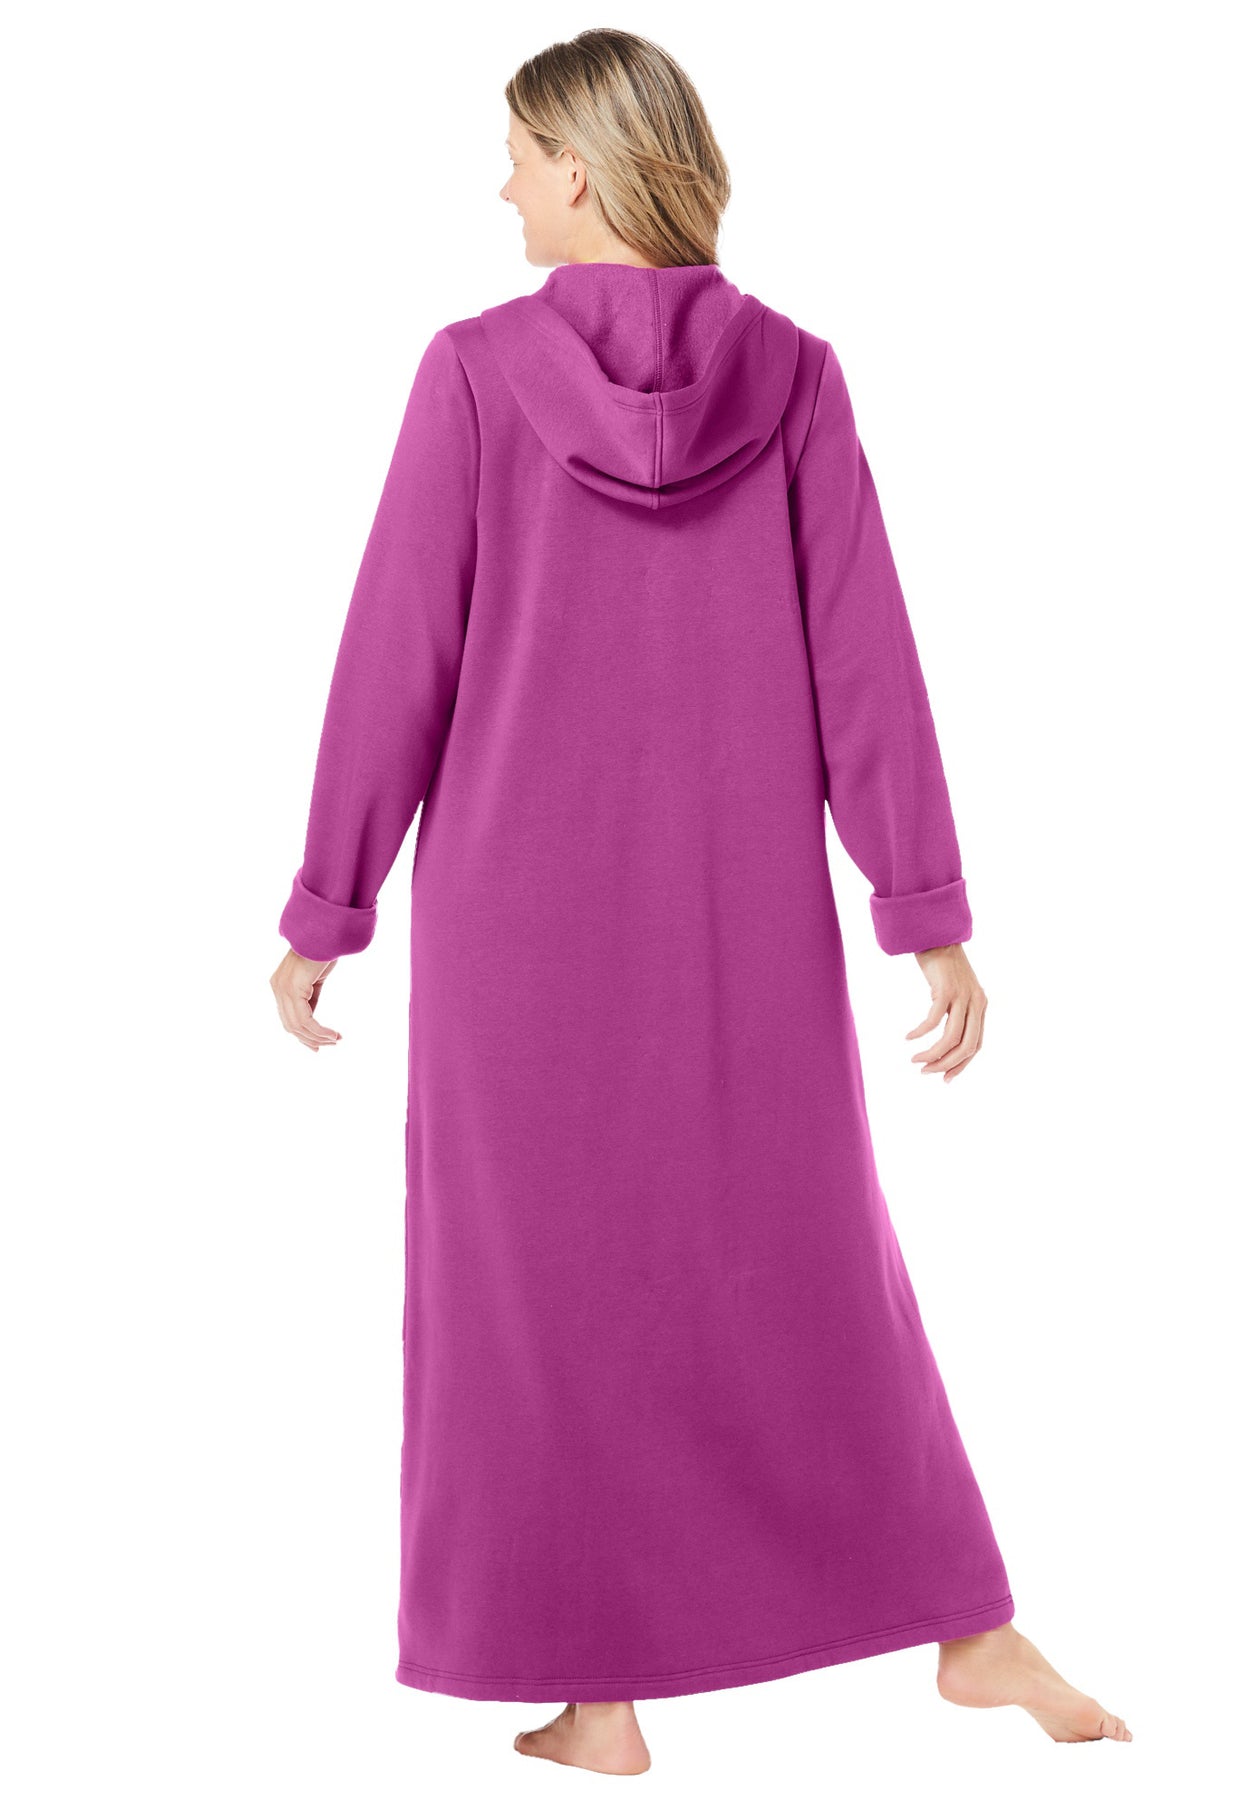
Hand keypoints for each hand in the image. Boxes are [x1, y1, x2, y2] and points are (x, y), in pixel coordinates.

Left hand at [271, 949, 342, 1051]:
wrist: (326, 932)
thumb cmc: (323, 951)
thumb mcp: (314, 980)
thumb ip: (309, 998)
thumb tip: (311, 1019)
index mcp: (280, 985)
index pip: (287, 1018)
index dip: (303, 1035)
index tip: (319, 1046)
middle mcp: (277, 988)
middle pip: (291, 1025)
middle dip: (311, 1039)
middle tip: (331, 1044)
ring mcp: (282, 988)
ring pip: (297, 1025)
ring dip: (318, 1037)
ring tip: (336, 1039)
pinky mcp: (292, 989)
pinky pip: (305, 1019)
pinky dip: (319, 1030)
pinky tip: (333, 1034)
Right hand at [904, 943, 985, 1082]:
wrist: (936, 934)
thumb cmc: (941, 964)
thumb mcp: (954, 991)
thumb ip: (955, 1012)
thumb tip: (944, 1038)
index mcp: (980, 1006)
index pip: (975, 1046)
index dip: (960, 1065)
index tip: (943, 1077)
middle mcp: (976, 1003)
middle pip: (966, 1047)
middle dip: (946, 1065)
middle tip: (925, 1072)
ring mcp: (962, 996)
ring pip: (951, 1038)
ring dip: (933, 1054)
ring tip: (915, 1060)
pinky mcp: (946, 989)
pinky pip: (933, 1020)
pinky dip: (920, 1033)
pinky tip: (908, 1037)